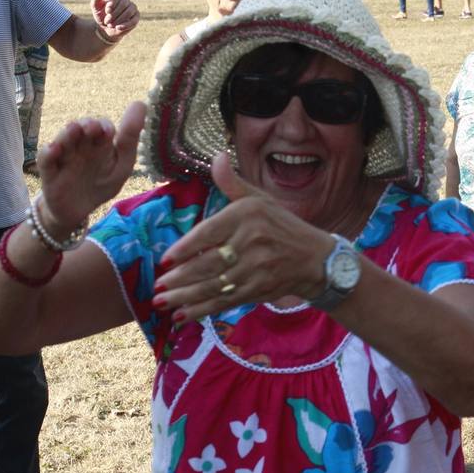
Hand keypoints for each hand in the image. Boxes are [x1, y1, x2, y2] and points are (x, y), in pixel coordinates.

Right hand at [37, 101, 145, 236]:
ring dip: (67, 134)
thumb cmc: (101, 184)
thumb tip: (141, 103)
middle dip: (86, 126)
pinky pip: (46, 160)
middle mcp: (80, 146)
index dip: (104, 126)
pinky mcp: (49, 173)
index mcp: (99, 144)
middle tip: (92, 127)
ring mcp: (64, 158)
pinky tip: (54, 149)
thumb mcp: (121, 166)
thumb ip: (129, 140)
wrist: (78, 211)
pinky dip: (48, 153)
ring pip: (63, 141)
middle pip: (81, 130)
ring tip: (73, 129)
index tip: (109, 130)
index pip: (102, 128)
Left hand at [91, 0, 138, 41]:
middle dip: (114, 14)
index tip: (107, 11)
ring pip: (129, 12)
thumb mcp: (95, 7)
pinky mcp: (136, 17)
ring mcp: (132, 7)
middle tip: (107, 21)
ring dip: (119, 19)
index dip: (113, 2)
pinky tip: (118, 28)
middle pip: (124, 3)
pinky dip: (125, 25)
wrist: (106, 27)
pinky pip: (134, 20)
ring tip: (110, 25)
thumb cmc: (101, 15)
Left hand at [153, 151, 334, 322]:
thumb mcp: (261, 199)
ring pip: (214, 285)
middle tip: (157, 287)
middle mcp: (252, 242)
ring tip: (162, 302)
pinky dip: (203, 309)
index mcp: (248, 215)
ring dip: (185, 296)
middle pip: (209, 263)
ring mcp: (256, 269)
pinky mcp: (258, 290)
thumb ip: (233, 183)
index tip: (166, 260)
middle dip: (180, 278)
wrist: (316, 259)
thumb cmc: (283, 226)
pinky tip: (184, 315)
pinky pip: (226, 300)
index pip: (209, 233)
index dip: (186, 248)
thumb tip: (217, 157)